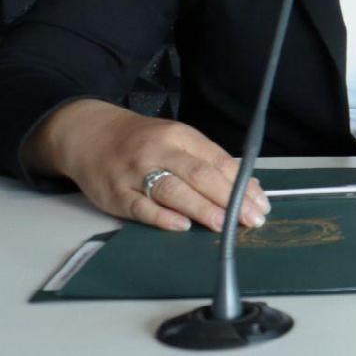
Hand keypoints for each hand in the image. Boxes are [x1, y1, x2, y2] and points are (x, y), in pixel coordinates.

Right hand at [21, 100, 269, 232]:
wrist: (91, 134)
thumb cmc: (142, 141)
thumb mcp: (175, 139)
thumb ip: (207, 160)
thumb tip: (247, 185)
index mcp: (179, 135)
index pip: (216, 160)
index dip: (241, 182)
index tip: (260, 202)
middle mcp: (160, 150)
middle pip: (200, 174)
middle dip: (229, 198)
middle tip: (251, 219)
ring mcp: (136, 172)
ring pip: (174, 190)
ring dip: (203, 209)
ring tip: (226, 225)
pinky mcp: (117, 193)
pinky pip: (142, 207)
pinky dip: (163, 217)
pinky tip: (182, 226)